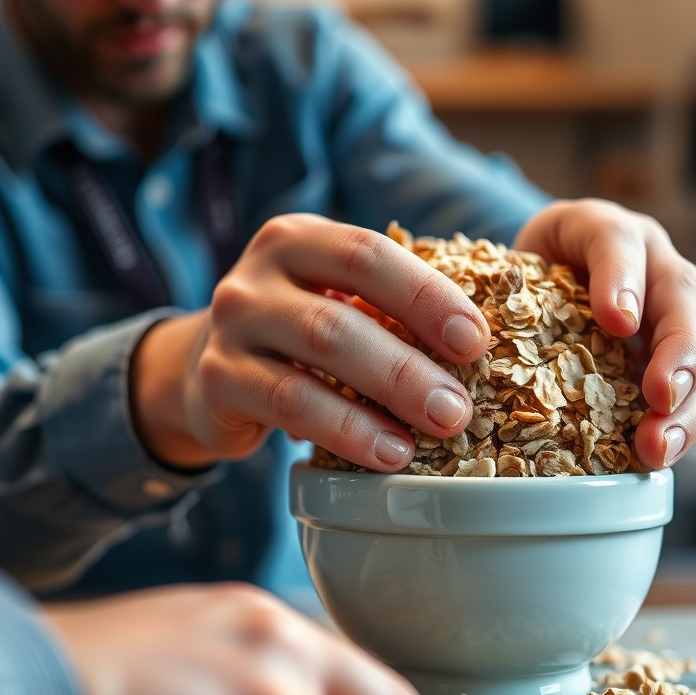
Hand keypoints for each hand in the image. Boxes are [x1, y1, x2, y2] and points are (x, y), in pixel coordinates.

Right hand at [129, 214, 490, 470]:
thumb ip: (390, 307)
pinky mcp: (219, 380)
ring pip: (317, 357)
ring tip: (438, 430)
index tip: (476, 340)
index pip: (368, 253)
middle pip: (343, 312)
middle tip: (462, 407)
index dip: (426, 295)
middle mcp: (258, 275)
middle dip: (411, 362)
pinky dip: (345, 430)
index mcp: (299, 240)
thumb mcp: (336, 301)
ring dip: (386, 397)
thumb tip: (484, 342)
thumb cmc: (300, 336)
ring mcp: (232, 326)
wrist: (211, 372)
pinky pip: (289, 404)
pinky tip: (388, 454)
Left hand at [514, 198, 695, 467]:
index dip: (620, 278)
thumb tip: (476, 341)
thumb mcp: (510, 271)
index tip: (617, 321)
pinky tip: (659, 456)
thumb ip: (505, 289)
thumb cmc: (525, 281)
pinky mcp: (681, 361)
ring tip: (659, 445)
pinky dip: (685, 426)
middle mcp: (654, 265)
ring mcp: (675, 314)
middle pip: (683, 296)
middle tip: (660, 394)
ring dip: (689, 401)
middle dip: (679, 349)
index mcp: (607, 232)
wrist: (546, 289)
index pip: (615, 240)